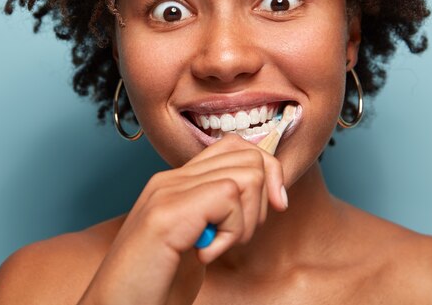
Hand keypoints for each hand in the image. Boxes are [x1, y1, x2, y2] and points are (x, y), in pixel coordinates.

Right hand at [77, 134, 287, 304]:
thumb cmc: (156, 284)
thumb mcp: (198, 240)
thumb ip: (218, 212)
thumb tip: (265, 193)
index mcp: (177, 183)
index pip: (236, 146)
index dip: (267, 173)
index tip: (274, 208)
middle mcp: (171, 179)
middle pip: (248, 155)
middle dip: (261, 200)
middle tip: (236, 236)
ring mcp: (167, 191)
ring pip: (246, 175)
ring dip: (247, 220)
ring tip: (218, 246)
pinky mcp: (168, 212)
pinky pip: (229, 197)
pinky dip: (232, 233)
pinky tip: (205, 254)